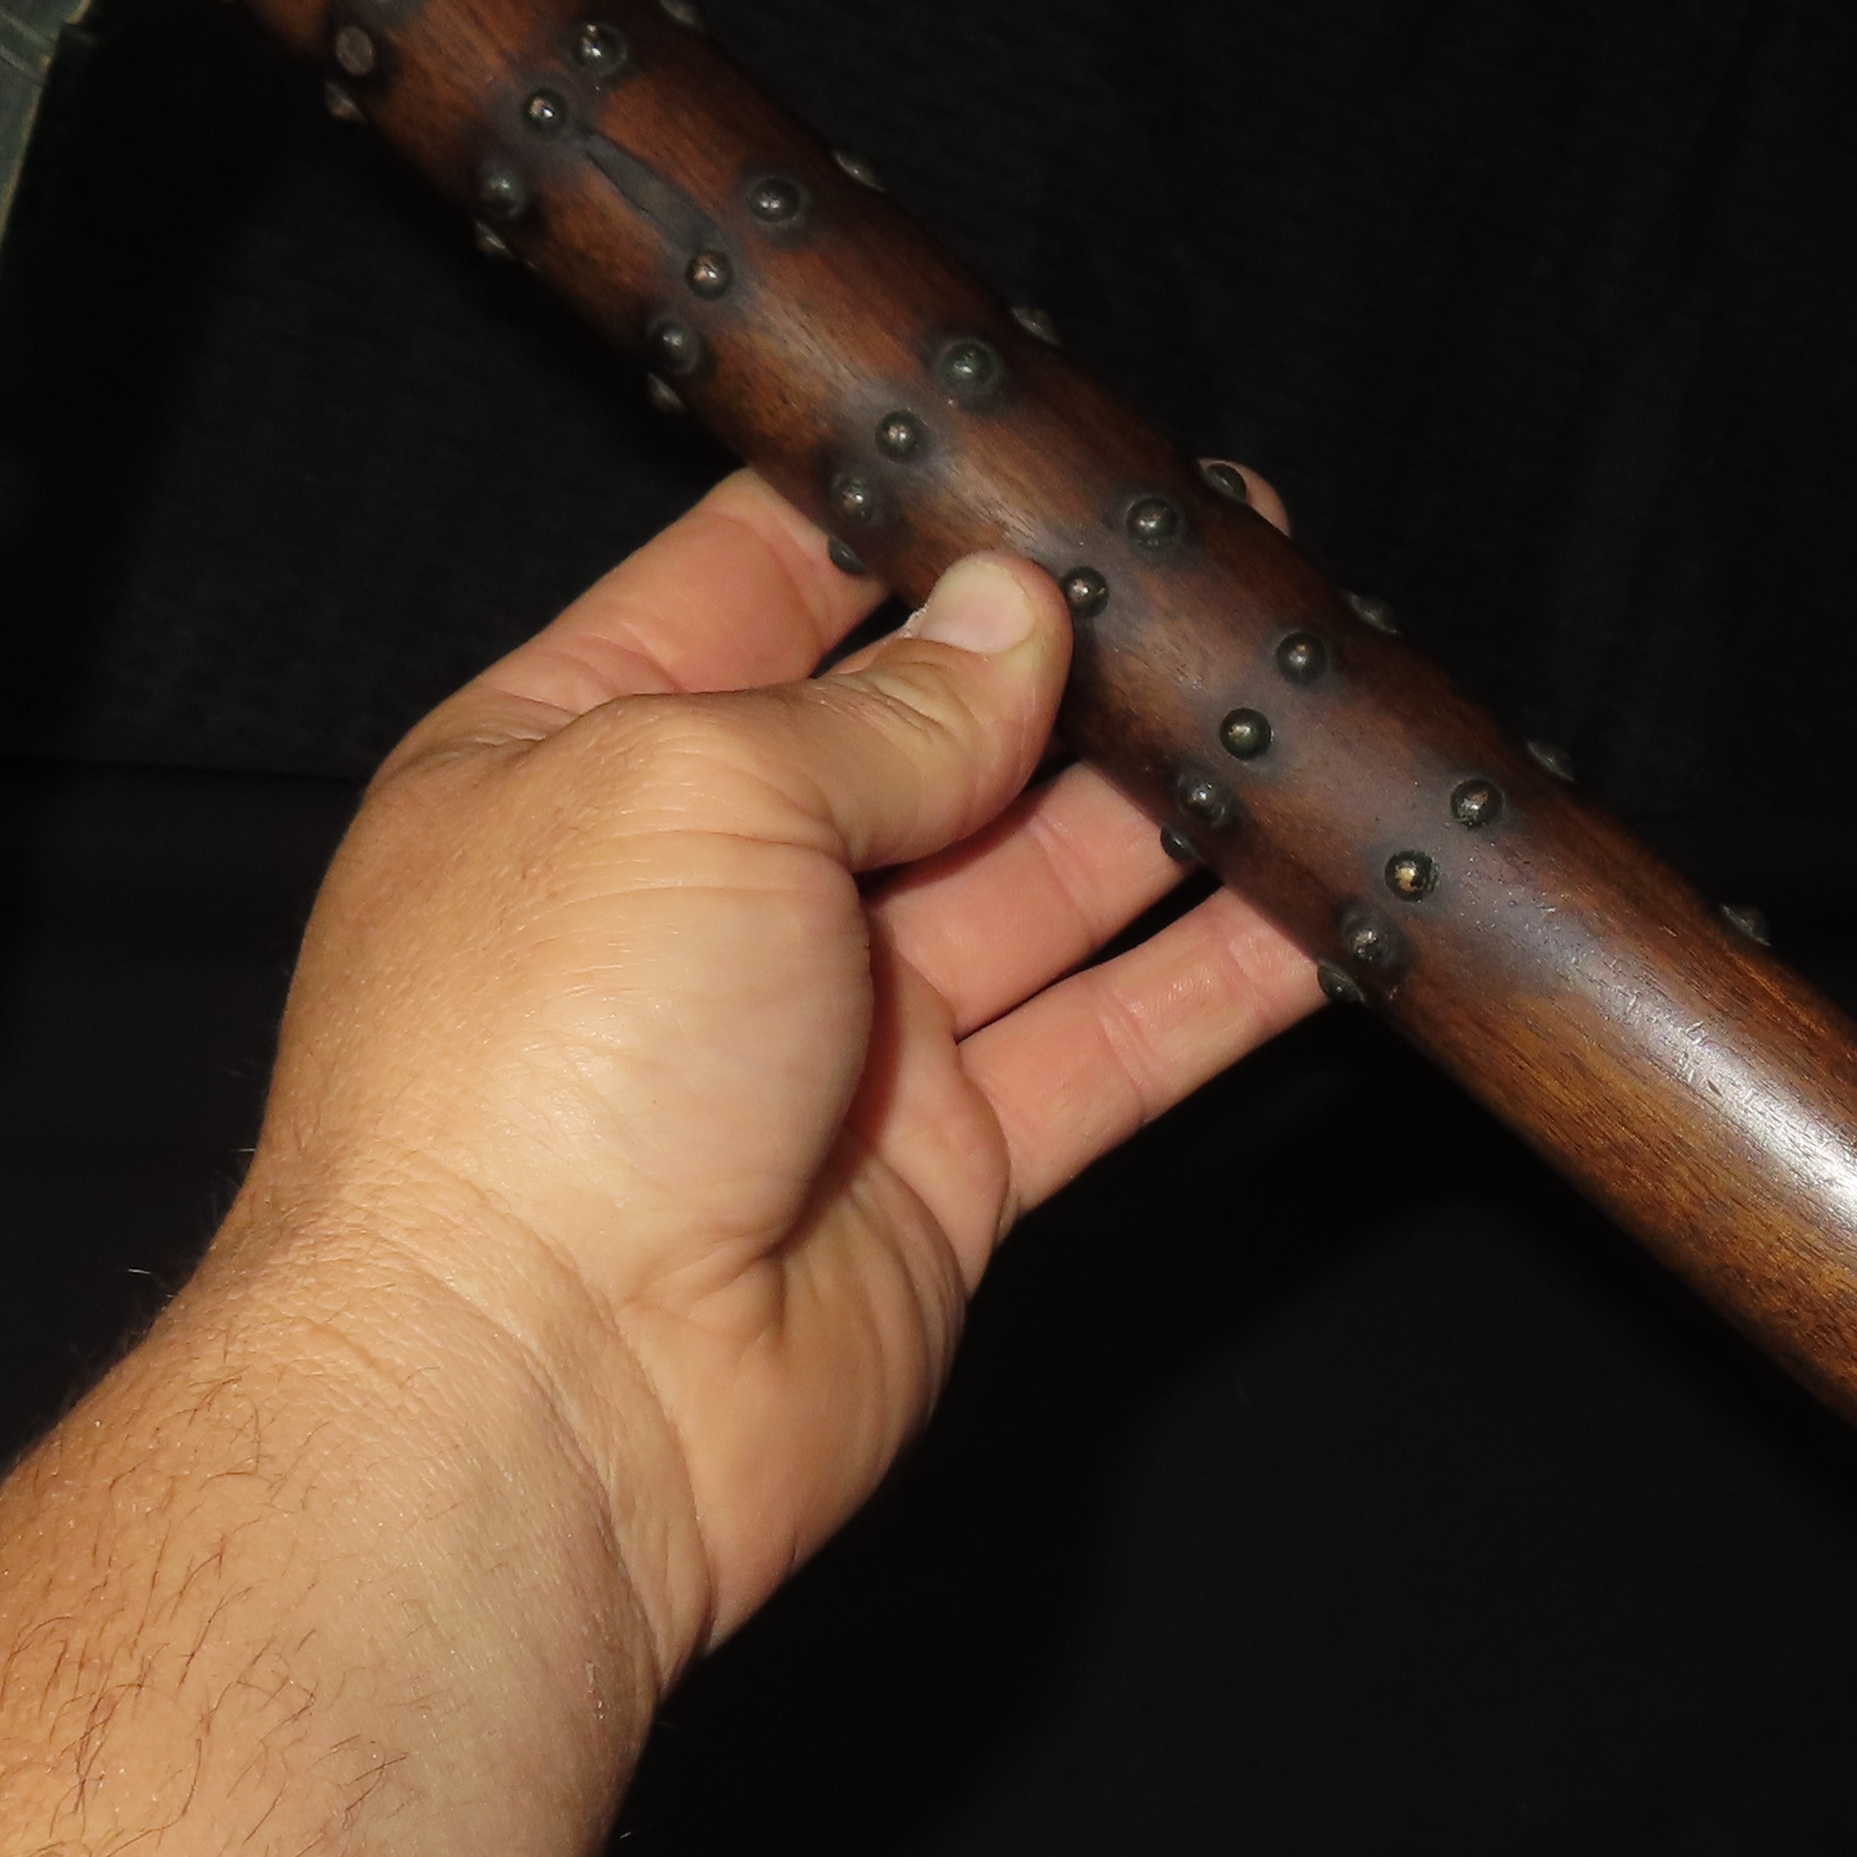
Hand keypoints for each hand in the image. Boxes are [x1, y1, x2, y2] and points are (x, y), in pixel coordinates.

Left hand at [226, 463, 1319, 1662]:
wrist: (541, 1398)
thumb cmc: (529, 1080)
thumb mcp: (690, 788)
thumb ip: (882, 707)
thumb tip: (1011, 618)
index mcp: (582, 755)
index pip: (761, 581)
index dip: (906, 516)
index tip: (1050, 457)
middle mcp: (710, 888)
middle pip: (934, 731)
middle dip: (1080, 653)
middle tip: (1235, 568)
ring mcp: (833, 1031)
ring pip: (1046, 882)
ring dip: (1176, 801)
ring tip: (1309, 706)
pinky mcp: (941, 1166)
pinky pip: (1109, 1045)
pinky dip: (1221, 980)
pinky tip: (1327, 906)